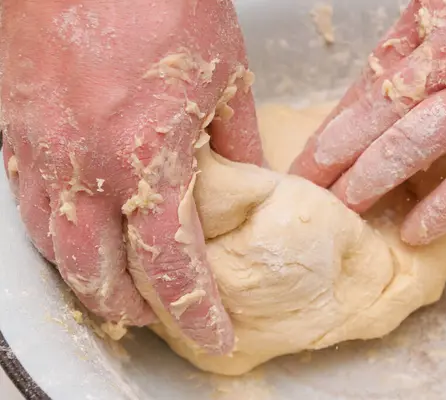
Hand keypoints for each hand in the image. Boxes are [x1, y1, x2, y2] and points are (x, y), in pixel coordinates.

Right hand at [1, 0, 261, 352]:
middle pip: (102, 277)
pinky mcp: (15, 136)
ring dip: (93, 281)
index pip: (171, 265)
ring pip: (58, 253)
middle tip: (165, 314)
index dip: (195, 311)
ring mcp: (41, 155)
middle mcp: (84, 170)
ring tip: (126, 287)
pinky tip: (85, 236)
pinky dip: (62, 240)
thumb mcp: (225, 73)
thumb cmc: (159, 0)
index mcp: (145, 157)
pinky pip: (33, 211)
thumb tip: (253, 181)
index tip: (215, 338)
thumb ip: (238, 140)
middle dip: (136, 308)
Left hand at [290, 0, 445, 244]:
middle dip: (334, 154)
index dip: (336, 122)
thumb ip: (426, 30)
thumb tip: (387, 75)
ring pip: (417, 144)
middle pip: (377, 113)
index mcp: (436, 17)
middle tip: (303, 188)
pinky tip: (414, 232)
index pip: (369, 80)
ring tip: (341, 210)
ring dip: (372, 179)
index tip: (312, 153)